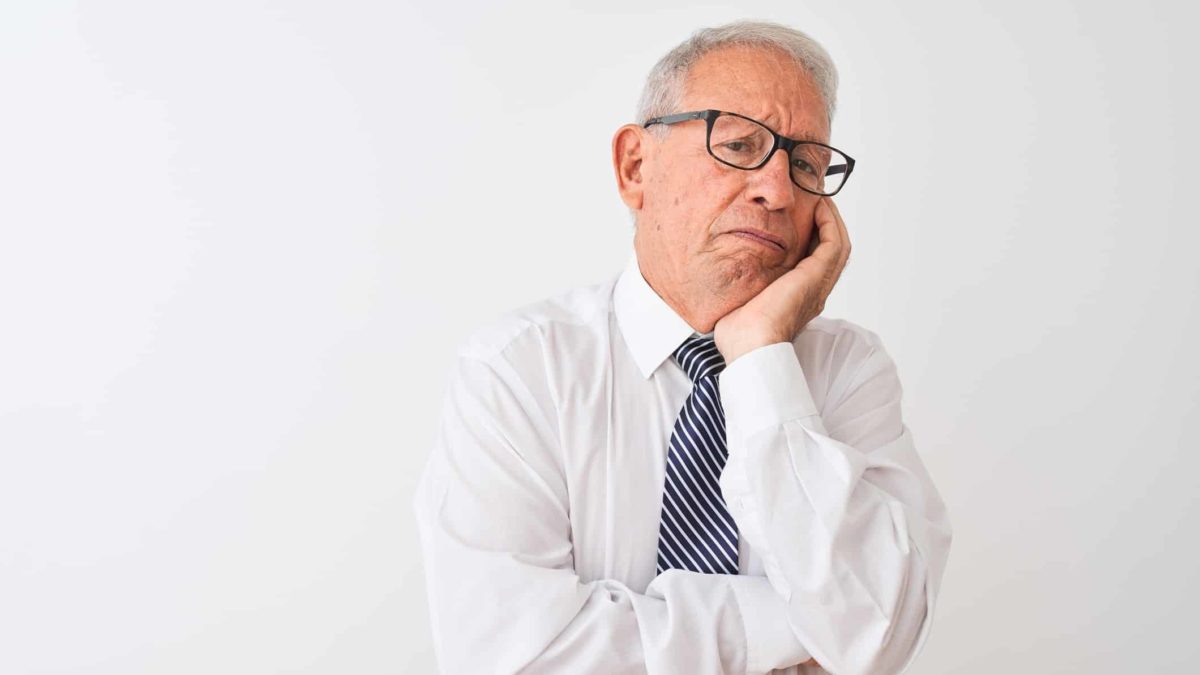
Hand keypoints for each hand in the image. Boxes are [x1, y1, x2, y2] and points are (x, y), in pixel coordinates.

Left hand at [713, 196, 850, 363]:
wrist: (749, 345)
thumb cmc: (738, 333)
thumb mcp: (740, 299)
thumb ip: (740, 284)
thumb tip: (723, 269)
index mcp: (798, 297)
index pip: (813, 262)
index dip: (811, 237)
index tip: (799, 216)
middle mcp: (814, 291)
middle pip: (830, 250)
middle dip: (824, 223)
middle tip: (813, 201)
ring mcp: (818, 284)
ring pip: (837, 244)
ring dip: (830, 219)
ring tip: (818, 198)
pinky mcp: (816, 276)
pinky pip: (833, 242)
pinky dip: (829, 222)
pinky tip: (818, 207)